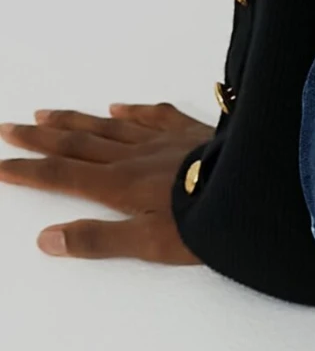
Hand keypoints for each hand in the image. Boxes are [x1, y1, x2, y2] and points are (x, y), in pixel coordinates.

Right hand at [0, 100, 213, 261]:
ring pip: (107, 126)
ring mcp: (161, 141)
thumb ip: (99, 240)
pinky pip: (153, 116)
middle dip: (39, 137)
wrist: (253, 196)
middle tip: (8, 128)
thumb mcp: (148, 244)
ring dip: (74, 120)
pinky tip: (120, 106)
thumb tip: (47, 240)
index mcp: (119, 184)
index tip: (1, 164)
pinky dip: (132, 111)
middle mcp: (133, 156)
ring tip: (45, 113)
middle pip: (76, 143)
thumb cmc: (204, 225)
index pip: (62, 175)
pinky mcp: (190, 134)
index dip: (29, 171)